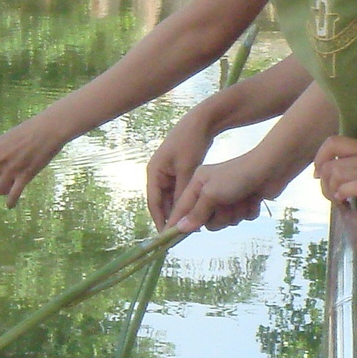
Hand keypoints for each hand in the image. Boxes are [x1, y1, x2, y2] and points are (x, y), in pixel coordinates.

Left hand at [0, 114, 67, 207]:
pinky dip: (11, 202)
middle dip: (0, 184)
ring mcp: (11, 168)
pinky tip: (11, 205)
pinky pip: (13, 194)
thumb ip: (5, 151)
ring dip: (6, 192)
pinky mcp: (24, 175)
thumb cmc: (34, 131)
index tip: (3, 178)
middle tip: (10, 184)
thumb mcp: (12, 138)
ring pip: (0, 189)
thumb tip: (2, 167)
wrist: (50, 128)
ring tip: (12, 191)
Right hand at [147, 110, 217, 226]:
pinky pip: (180, 191)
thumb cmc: (191, 143)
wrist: (202, 121)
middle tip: (181, 234)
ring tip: (190, 225)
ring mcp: (168, 173)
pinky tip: (196, 210)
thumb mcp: (187, 169)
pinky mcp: (179, 171)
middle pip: (162, 202)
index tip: (166, 236)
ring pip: (172, 198)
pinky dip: (186, 200)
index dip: (160, 220)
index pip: (154, 203)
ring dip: (180, 210)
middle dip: (171, 217)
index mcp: (154, 173)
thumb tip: (181, 215)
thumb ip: (182, 192)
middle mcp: (158, 175)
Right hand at [166, 155, 275, 232]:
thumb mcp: (211, 193)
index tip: (170, 237)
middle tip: (225, 206)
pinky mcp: (243, 203)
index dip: (177, 222)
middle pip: (205, 220)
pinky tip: (252, 201)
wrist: (272, 168)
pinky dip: (247, 212)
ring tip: (242, 201)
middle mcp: (210, 191)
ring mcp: (228, 198)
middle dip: (218, 217)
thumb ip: (196, 212)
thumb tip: (180, 228)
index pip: (181, 208)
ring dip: (234, 215)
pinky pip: (240, 219)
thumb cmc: (238, 176)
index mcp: (197, 183)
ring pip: (223, 222)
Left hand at [312, 136, 356, 233]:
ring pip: (337, 174)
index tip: (319, 175)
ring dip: (331, 191)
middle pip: (330, 164)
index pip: (333, 142)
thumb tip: (320, 172)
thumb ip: (350, 168)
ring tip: (341, 201)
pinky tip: (346, 202)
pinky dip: (342, 195)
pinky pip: (351, 186)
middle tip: (333, 196)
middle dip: (324, 183)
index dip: (319, 158)